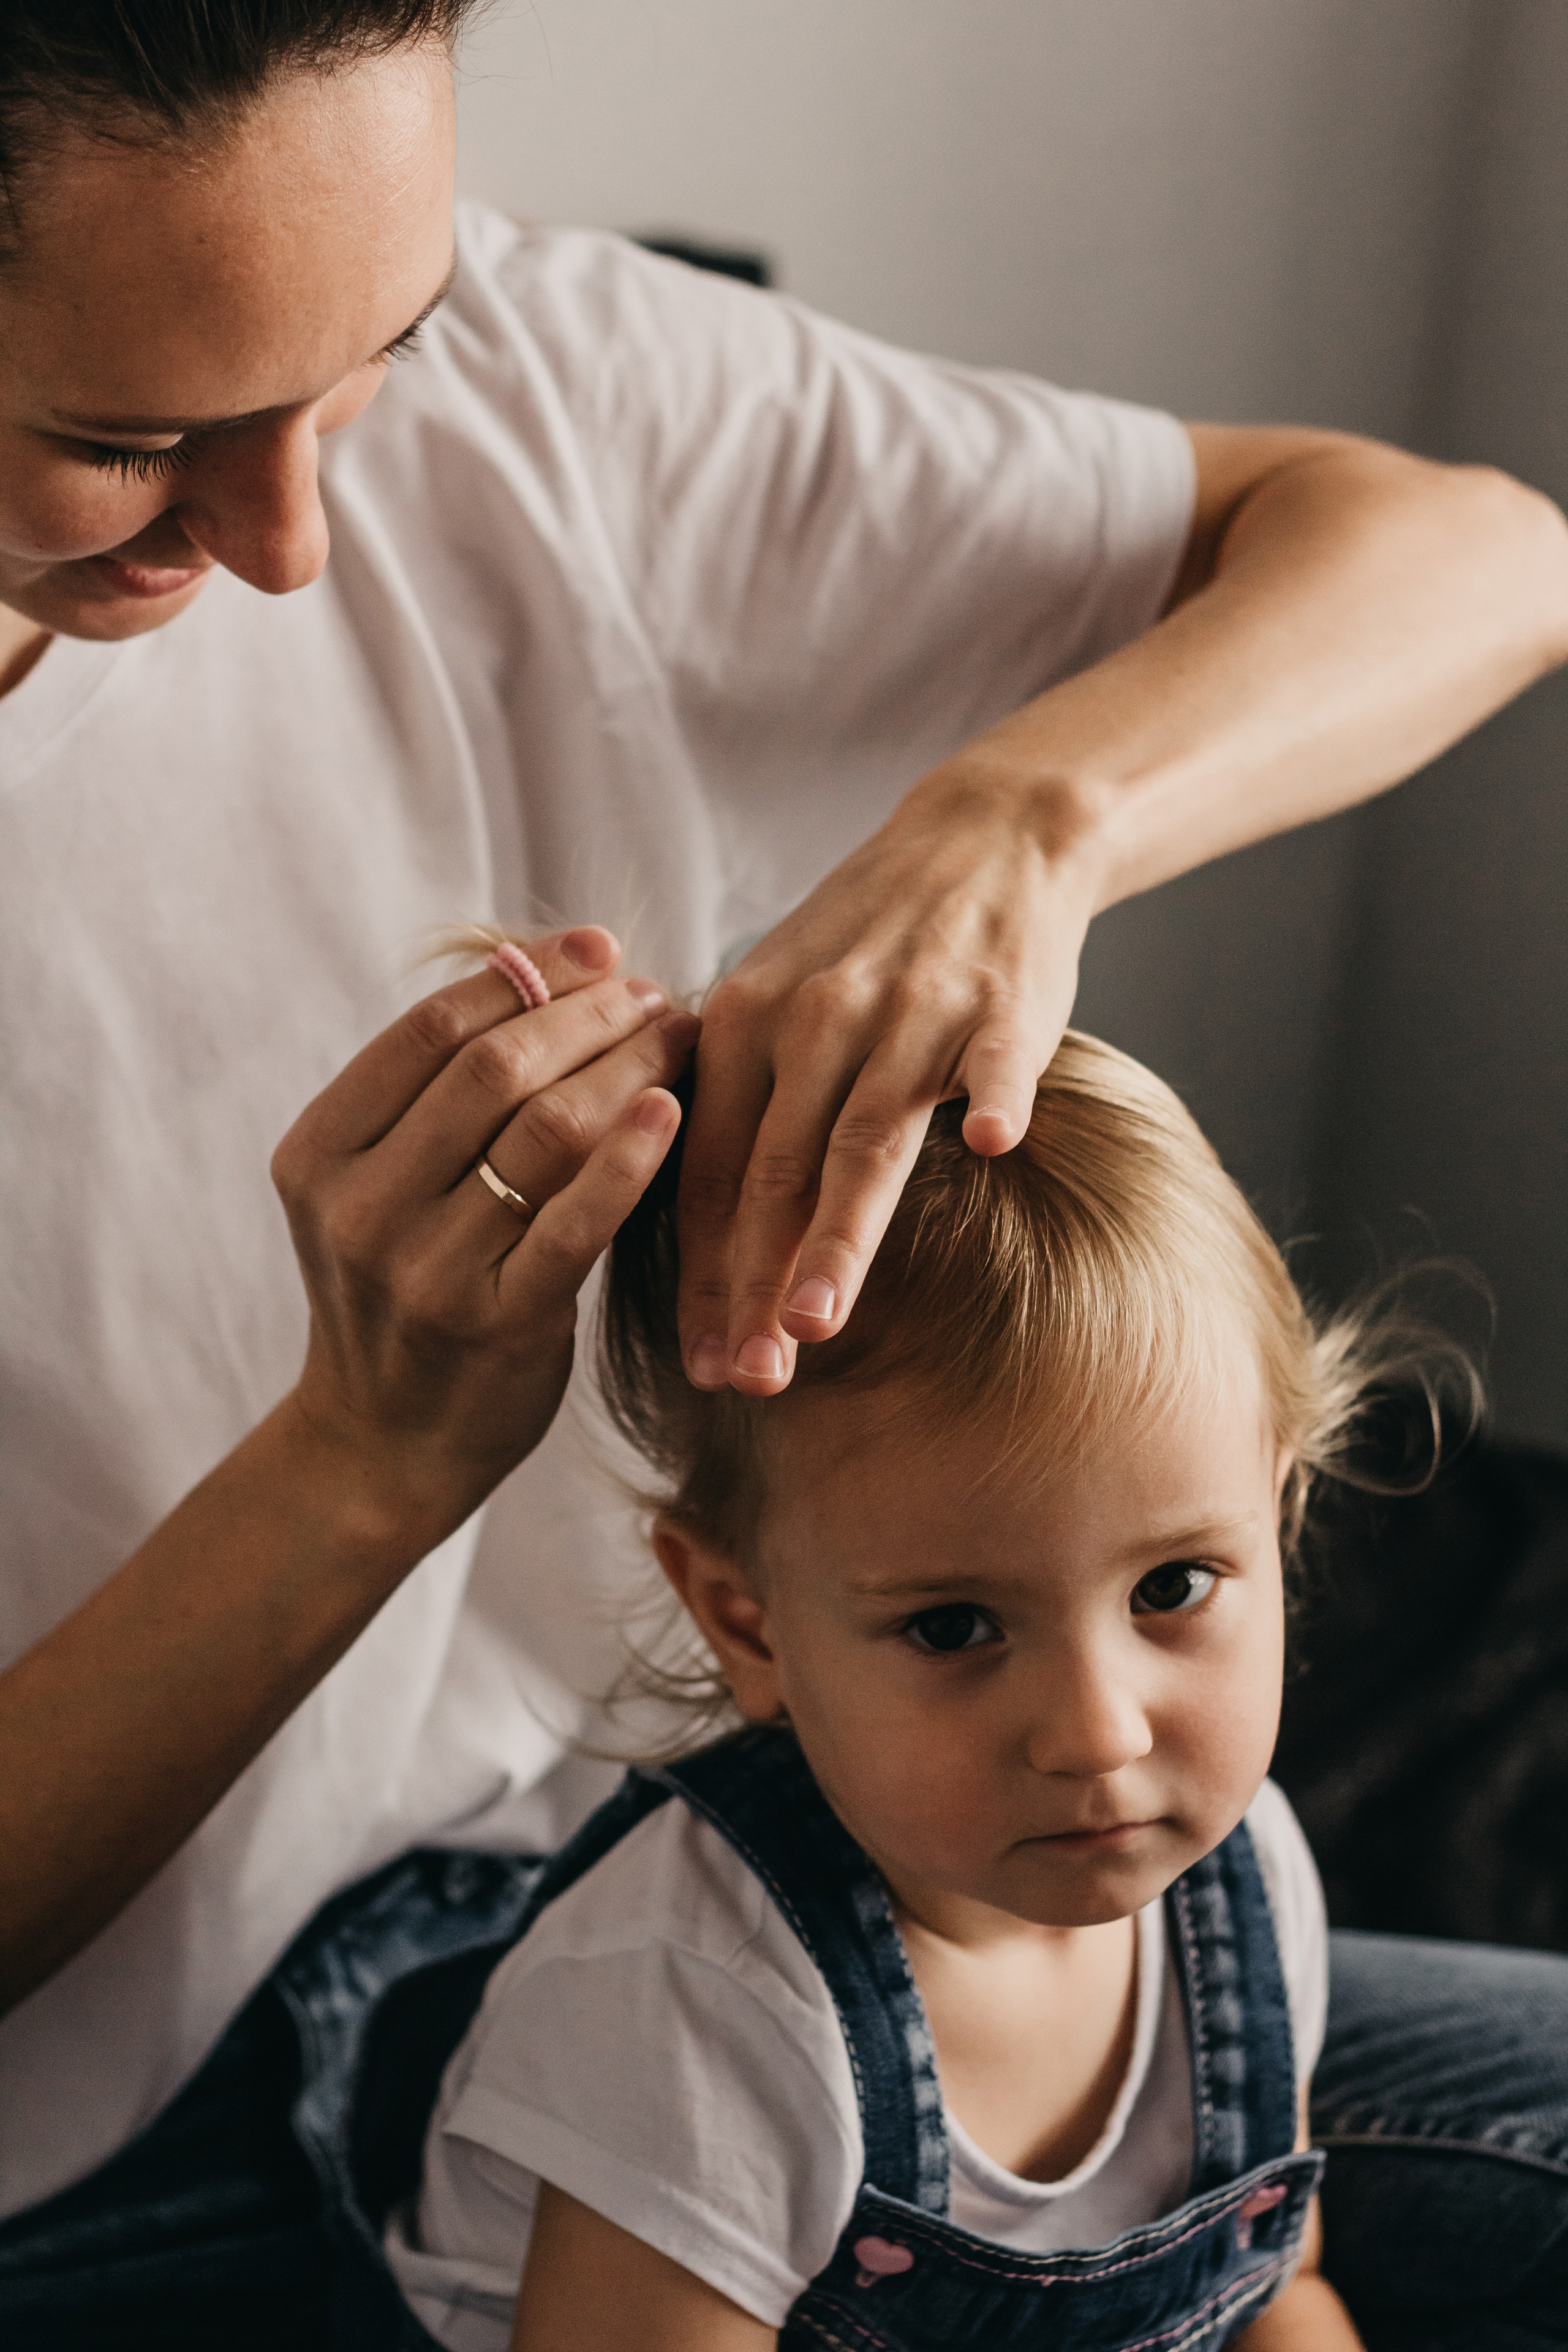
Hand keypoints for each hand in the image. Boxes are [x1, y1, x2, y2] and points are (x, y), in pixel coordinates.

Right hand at [273, 926, 696, 1542]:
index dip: (526, 975)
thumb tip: (565, 966)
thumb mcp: (386, 1188)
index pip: (432, 1029)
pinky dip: (629, 1158)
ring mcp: (423, 1269)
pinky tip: (672, 1112)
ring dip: (626, 1070)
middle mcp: (359, 1206)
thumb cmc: (409, 1292)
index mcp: (320, 1152)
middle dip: (588, 1016)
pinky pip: (575, 1222)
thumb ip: (446, 1097)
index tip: (602, 950)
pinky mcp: (493, 1324)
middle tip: (659, 996)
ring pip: (542, 1132)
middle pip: (491, 1069)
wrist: (383, 1444)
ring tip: (681, 1039)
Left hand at [676, 762, 1100, 1393]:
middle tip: (745, 1378)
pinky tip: (993, 1148)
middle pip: (777, 1171)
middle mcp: (817, 1020)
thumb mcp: (774, 1001)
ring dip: (838, 1232)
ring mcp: (912, 1011)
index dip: (704, 1273)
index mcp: (746, 1024)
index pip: (714, 1171)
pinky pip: (998, 1057)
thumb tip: (707, 1245)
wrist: (980, 838)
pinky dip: (997, 1097)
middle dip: (754, 1285)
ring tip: (813, 1322)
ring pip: (866, 1136)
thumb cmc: (867, 943)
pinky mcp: (1001, 1002)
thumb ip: (741, 1108)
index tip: (699, 1363)